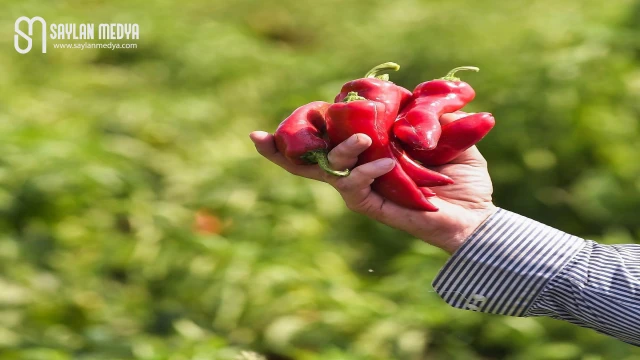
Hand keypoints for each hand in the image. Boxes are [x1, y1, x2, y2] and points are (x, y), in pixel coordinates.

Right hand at [250, 112, 497, 253]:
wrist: (475, 214)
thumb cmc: (459, 175)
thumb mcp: (445, 135)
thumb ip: (424, 115)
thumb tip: (410, 93)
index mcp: (367, 151)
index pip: (330, 137)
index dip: (305, 125)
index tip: (287, 112)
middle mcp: (357, 170)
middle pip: (309, 160)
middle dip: (280, 150)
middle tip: (258, 137)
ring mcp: (361, 190)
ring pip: (329, 171)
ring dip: (340, 152)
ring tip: (362, 139)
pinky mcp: (371, 207)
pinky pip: (356, 189)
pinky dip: (366, 173)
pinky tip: (385, 162)